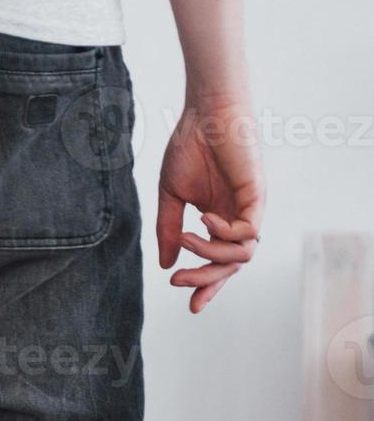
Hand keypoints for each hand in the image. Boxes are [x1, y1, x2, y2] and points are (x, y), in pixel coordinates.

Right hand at [157, 96, 264, 312]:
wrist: (204, 115)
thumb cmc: (188, 148)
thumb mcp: (171, 196)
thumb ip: (168, 229)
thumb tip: (164, 263)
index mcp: (219, 220)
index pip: (219, 264)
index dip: (207, 286)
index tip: (190, 305)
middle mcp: (237, 219)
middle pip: (231, 267)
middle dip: (204, 280)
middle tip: (177, 280)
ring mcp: (248, 209)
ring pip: (241, 256)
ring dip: (210, 255)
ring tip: (185, 238)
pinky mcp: (256, 196)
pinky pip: (247, 232)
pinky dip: (223, 232)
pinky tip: (202, 217)